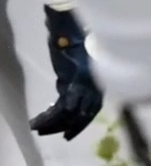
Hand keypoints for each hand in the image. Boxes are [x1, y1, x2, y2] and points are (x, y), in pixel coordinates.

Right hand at [29, 7, 102, 139]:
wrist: (69, 28)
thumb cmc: (73, 42)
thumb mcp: (75, 66)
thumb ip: (73, 82)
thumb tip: (65, 97)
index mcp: (99, 79)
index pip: (94, 107)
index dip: (84, 122)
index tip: (71, 133)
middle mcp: (96, 83)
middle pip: (85, 113)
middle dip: (72, 126)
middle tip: (62, 137)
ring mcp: (86, 83)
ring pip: (71, 113)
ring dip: (55, 124)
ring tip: (40, 130)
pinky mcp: (73, 81)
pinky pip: (61, 107)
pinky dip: (48, 117)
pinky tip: (36, 122)